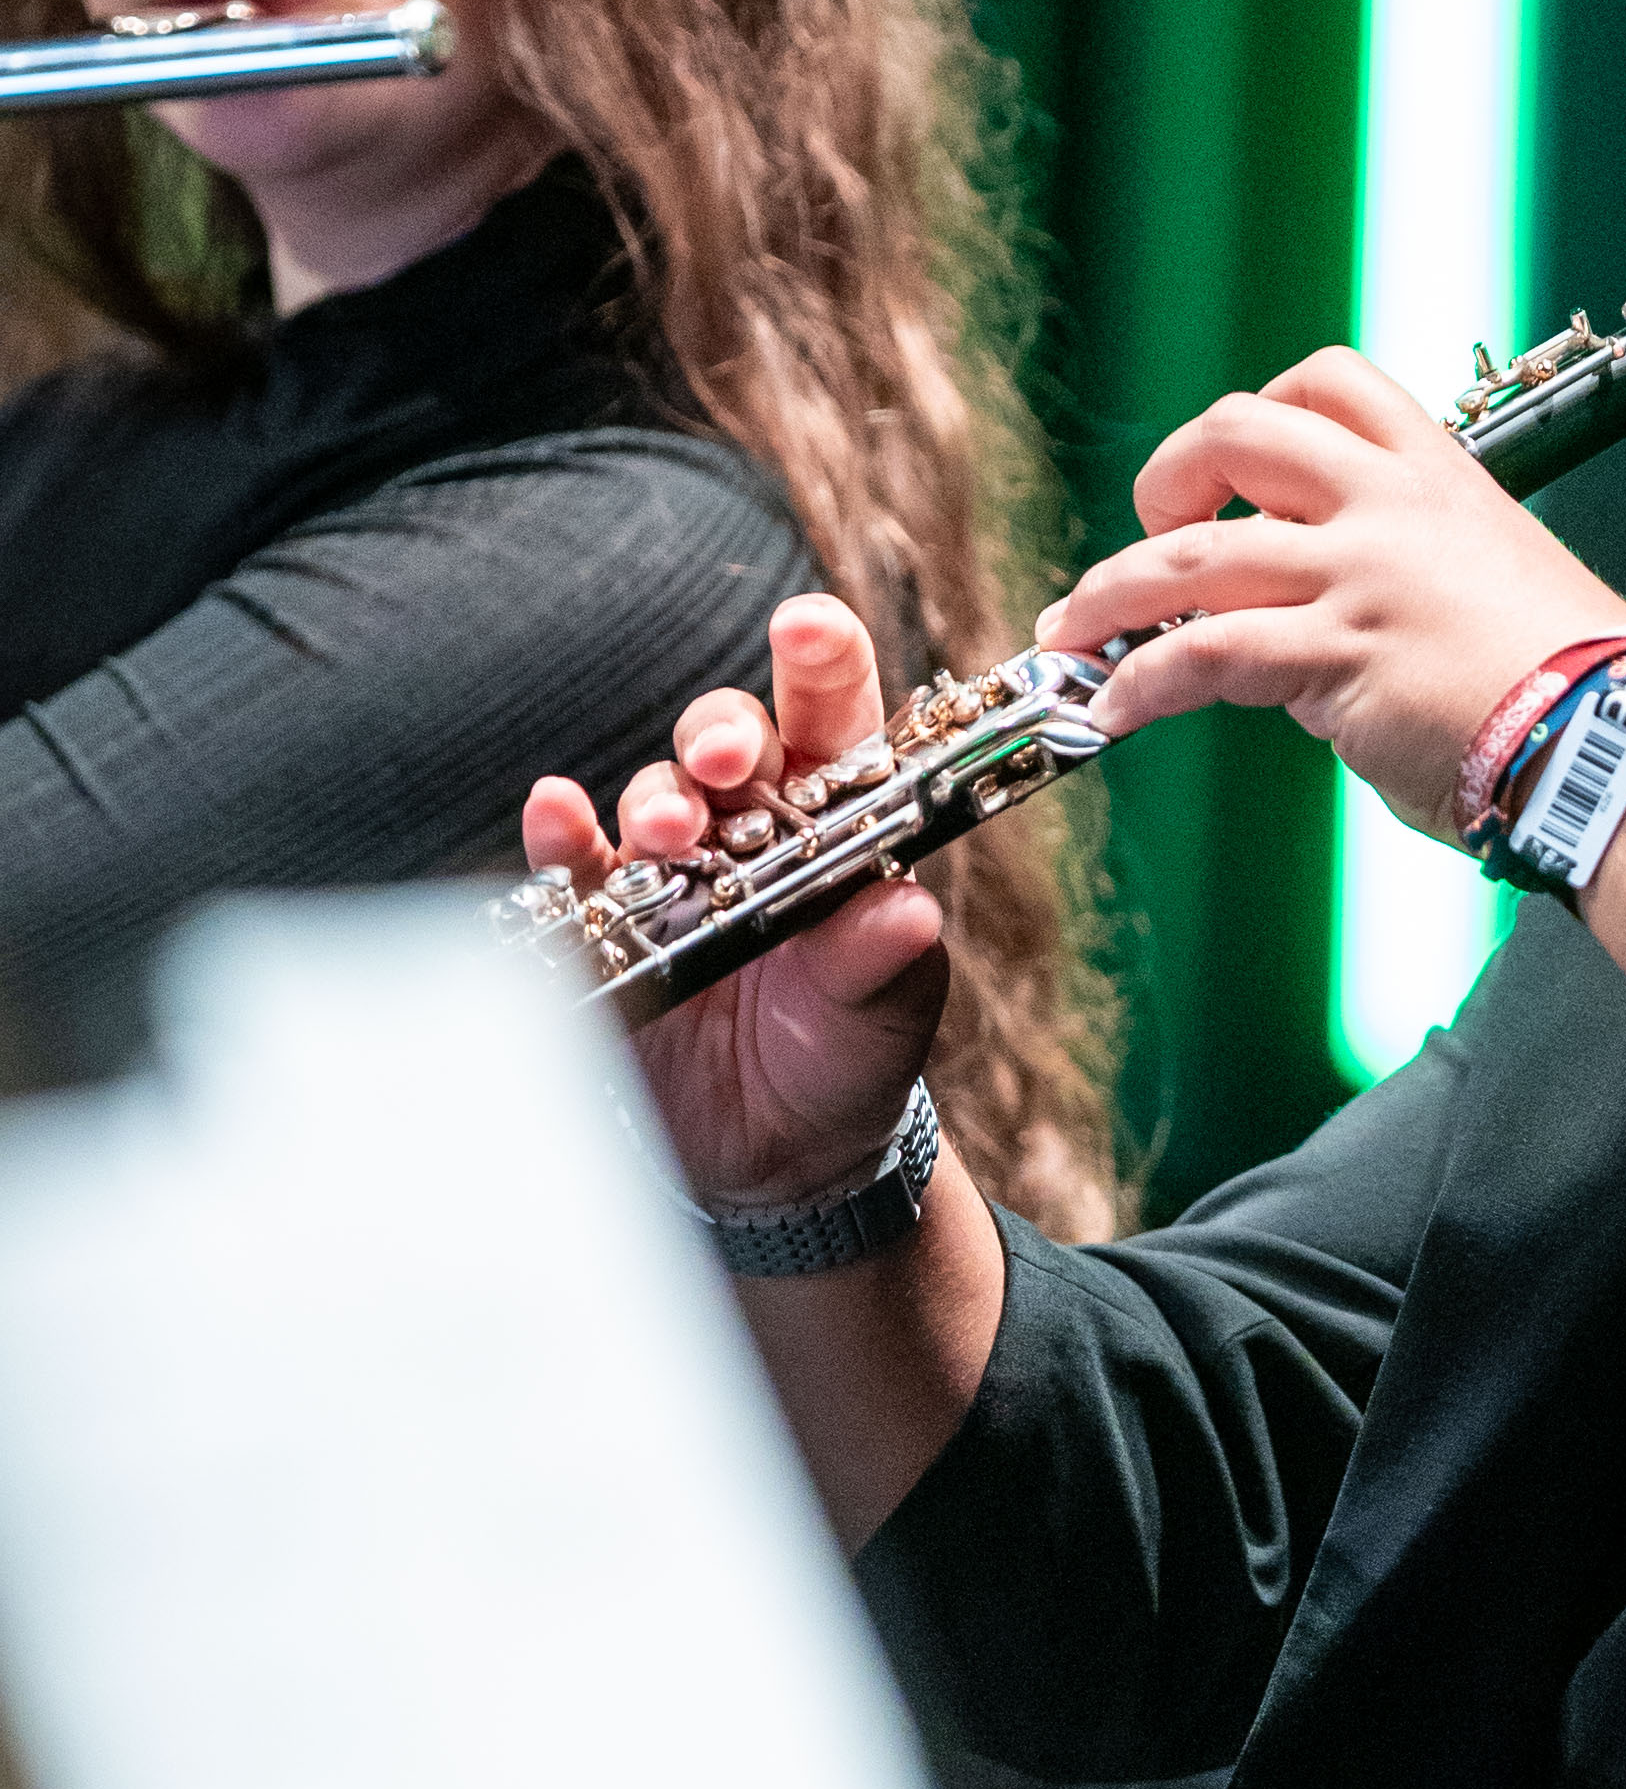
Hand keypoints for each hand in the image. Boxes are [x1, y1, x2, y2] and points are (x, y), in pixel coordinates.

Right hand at [521, 594, 946, 1203]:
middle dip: (721, 733)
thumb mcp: (882, 1019)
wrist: (773, 1161)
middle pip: (730, 741)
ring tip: (664, 829)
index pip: (836, 720)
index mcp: (841, 824)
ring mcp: (671, 869)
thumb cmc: (846, 1061)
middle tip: (722, 758)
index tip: (808, 628)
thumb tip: (907, 912)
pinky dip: (559, 837)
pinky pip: (573, 867)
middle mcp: (752, 827)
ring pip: (652, 794)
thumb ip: (885, 962)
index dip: (823, 661)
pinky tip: (554, 815)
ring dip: (654, 797)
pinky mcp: (604, 922)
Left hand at [1043, 349, 1625, 827]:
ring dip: (1112, 590)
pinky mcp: (1336, 656)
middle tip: (1150, 533)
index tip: (1233, 471)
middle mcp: (1391, 507)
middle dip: (1168, 476)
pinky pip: (1204, 652)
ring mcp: (1359, 576)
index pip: (1330, 382)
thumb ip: (1393, 591)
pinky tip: (1116, 708)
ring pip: (1194, 550)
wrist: (1614, 737)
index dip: (1259, 414)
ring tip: (1072, 630)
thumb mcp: (1487, 590)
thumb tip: (1315, 642)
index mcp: (1439, 475)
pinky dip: (1140, 679)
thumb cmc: (1573, 686)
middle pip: (1238, 430)